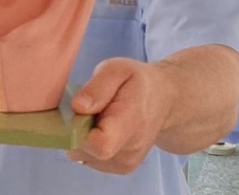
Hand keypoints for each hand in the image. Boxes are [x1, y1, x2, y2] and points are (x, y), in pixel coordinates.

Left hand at [65, 58, 176, 174]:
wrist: (163, 102)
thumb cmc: (137, 83)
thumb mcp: (117, 70)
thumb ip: (97, 88)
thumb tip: (77, 107)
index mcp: (131, 122)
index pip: (101, 144)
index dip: (78, 130)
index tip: (79, 111)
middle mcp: (130, 149)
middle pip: (84, 150)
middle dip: (75, 129)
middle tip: (89, 108)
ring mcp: (125, 163)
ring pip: (81, 155)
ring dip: (81, 136)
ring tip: (98, 118)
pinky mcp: (120, 169)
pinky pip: (88, 159)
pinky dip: (88, 144)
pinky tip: (102, 129)